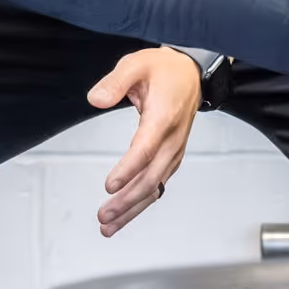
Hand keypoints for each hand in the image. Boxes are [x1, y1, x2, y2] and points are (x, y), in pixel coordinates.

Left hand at [87, 47, 203, 236]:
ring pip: (155, 187)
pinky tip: (124, 215)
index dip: (128, 169)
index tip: (110, 185)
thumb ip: (115, 82)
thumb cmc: (165, 70)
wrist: (192, 74)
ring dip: (132, 208)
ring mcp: (173, 152)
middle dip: (127, 200)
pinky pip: (157, 185)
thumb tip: (96, 99)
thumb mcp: (136, 63)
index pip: (146, 148)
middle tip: (103, 214)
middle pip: (151, 177)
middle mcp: (172, 139)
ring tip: (108, 225)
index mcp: (163, 117)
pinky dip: (141, 203)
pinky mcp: (170, 158)